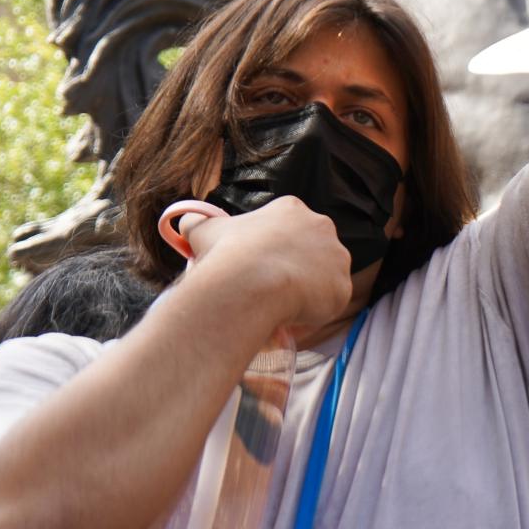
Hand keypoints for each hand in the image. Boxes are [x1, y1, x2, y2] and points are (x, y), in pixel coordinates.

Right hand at [176, 196, 355, 337]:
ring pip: (322, 277)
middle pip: (310, 251)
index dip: (271, 251)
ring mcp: (336, 257)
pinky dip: (312, 313)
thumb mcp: (203, 232)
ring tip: (280, 306)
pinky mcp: (342, 287)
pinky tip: (291, 318)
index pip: (286, 230)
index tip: (257, 268)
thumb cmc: (226, 254)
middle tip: (269, 289)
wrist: (250, 283)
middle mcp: (321, 227)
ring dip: (305, 290)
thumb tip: (187, 221)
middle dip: (293, 268)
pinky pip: (328, 304)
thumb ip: (197, 224)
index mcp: (291, 209)